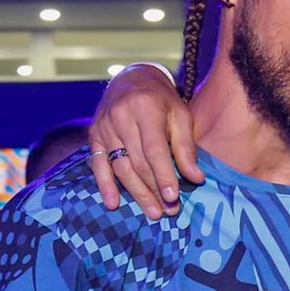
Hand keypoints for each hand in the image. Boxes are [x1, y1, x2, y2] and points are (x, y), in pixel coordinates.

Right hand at [89, 63, 202, 217]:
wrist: (132, 78)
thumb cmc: (162, 100)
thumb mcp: (180, 115)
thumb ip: (186, 146)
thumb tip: (195, 177)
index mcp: (145, 108)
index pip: (154, 149)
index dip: (163, 175)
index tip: (172, 196)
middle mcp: (120, 117)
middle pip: (137, 162)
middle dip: (154, 189)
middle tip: (168, 210)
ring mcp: (104, 127)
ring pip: (120, 167)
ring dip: (136, 193)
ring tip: (152, 212)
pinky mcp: (94, 135)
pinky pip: (98, 164)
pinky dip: (105, 185)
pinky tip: (113, 203)